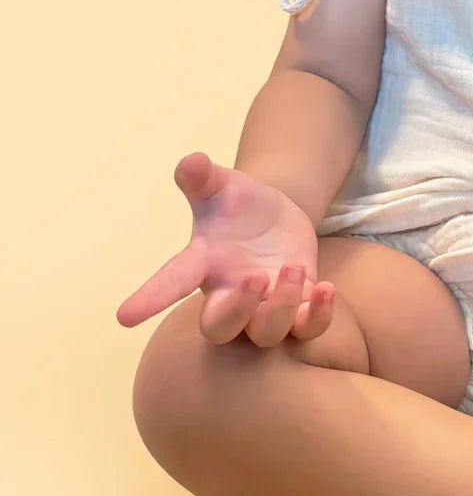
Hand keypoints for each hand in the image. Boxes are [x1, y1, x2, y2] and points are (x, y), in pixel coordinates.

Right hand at [116, 151, 337, 345]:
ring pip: (266, 334)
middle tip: (255, 278)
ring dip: (281, 308)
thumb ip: (203, 178)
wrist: (272, 218)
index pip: (171, 283)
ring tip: (291, 267)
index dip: (149, 298)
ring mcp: (264, 305)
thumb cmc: (236, 205)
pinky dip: (318, 316)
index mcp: (203, 265)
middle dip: (237, 311)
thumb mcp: (221, 185)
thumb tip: (190, 161)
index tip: (124, 315)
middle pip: (221, 328)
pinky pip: (307, 329)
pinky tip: (326, 288)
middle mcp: (229, 294)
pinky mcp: (299, 305)